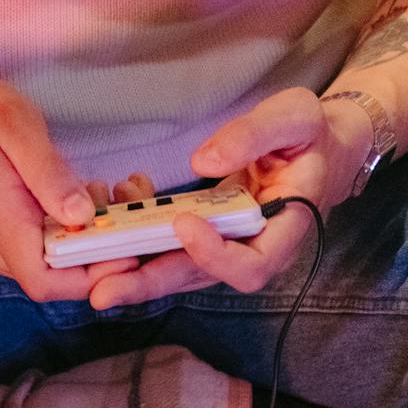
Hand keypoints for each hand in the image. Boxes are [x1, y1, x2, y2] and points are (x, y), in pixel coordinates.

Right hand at [0, 76, 139, 302]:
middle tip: (120, 205)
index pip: (48, 282)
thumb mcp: (11, 124)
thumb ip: (48, 173)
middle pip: (57, 278)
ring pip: (50, 266)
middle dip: (99, 251)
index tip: (126, 245)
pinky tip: (77, 197)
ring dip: (85, 240)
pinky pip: (38, 250)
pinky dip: (67, 232)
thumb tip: (82, 216)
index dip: (93, 275)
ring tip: (101, 193)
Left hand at [85, 88, 370, 309]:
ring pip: (178, 269)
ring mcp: (227, 245)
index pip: (253, 266)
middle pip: (201, 279)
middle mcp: (254, 248)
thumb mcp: (295, 117)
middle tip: (103, 290)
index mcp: (286, 228)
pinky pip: (170, 246)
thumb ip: (253, 135)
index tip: (184, 223)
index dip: (216, 256)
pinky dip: (138, 235)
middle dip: (151, 284)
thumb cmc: (310, 133)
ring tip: (90, 266)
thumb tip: (204, 162)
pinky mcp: (206, 234)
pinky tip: (115, 205)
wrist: (317, 147)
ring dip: (134, 269)